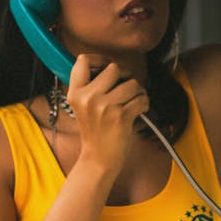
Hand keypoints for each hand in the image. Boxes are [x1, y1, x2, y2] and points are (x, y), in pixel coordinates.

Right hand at [67, 54, 149, 171]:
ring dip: (138, 92)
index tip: (108, 70)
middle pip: (114, 68)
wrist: (98, 160)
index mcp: (76, 93)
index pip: (83, 60)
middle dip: (126, 76)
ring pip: (132, 83)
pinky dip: (144, 104)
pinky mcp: (120, 116)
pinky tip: (138, 111)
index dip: (99, 60)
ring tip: (133, 102)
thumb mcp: (82, 106)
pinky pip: (141, 98)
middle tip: (127, 89)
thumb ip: (91, 85)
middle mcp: (87, 97)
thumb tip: (112, 66)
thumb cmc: (95, 132)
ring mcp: (104, 106)